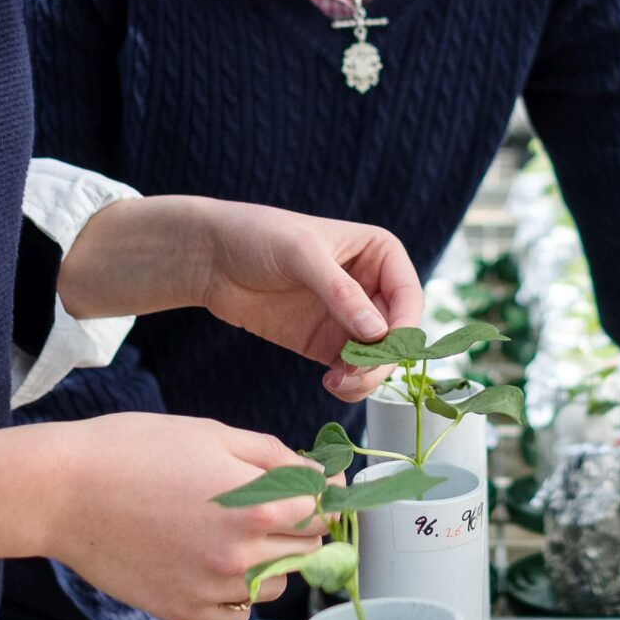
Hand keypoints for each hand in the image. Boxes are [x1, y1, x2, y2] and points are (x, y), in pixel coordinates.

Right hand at [0, 413, 324, 619]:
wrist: (63, 490)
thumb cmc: (134, 450)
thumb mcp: (214, 434)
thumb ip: (276, 457)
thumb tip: (321, 474)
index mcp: (257, 506)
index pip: (322, 510)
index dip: (321, 492)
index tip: (313, 483)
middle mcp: (241, 556)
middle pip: (306, 547)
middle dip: (299, 522)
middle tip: (272, 500)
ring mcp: (212, 589)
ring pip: (276, 584)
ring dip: (272, 558)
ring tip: (236, 528)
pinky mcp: (183, 610)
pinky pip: (237, 613)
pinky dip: (239, 593)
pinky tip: (217, 562)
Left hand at [186, 199, 424, 400]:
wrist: (210, 257)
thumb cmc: (258, 236)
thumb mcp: (301, 254)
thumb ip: (340, 292)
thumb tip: (377, 332)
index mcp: (379, 253)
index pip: (408, 298)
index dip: (403, 328)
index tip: (382, 349)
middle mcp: (372, 286)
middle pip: (397, 335)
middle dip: (382, 360)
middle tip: (354, 374)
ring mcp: (349, 317)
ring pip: (378, 359)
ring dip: (366, 377)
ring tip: (337, 381)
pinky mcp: (326, 342)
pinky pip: (351, 371)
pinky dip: (348, 383)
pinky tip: (329, 382)